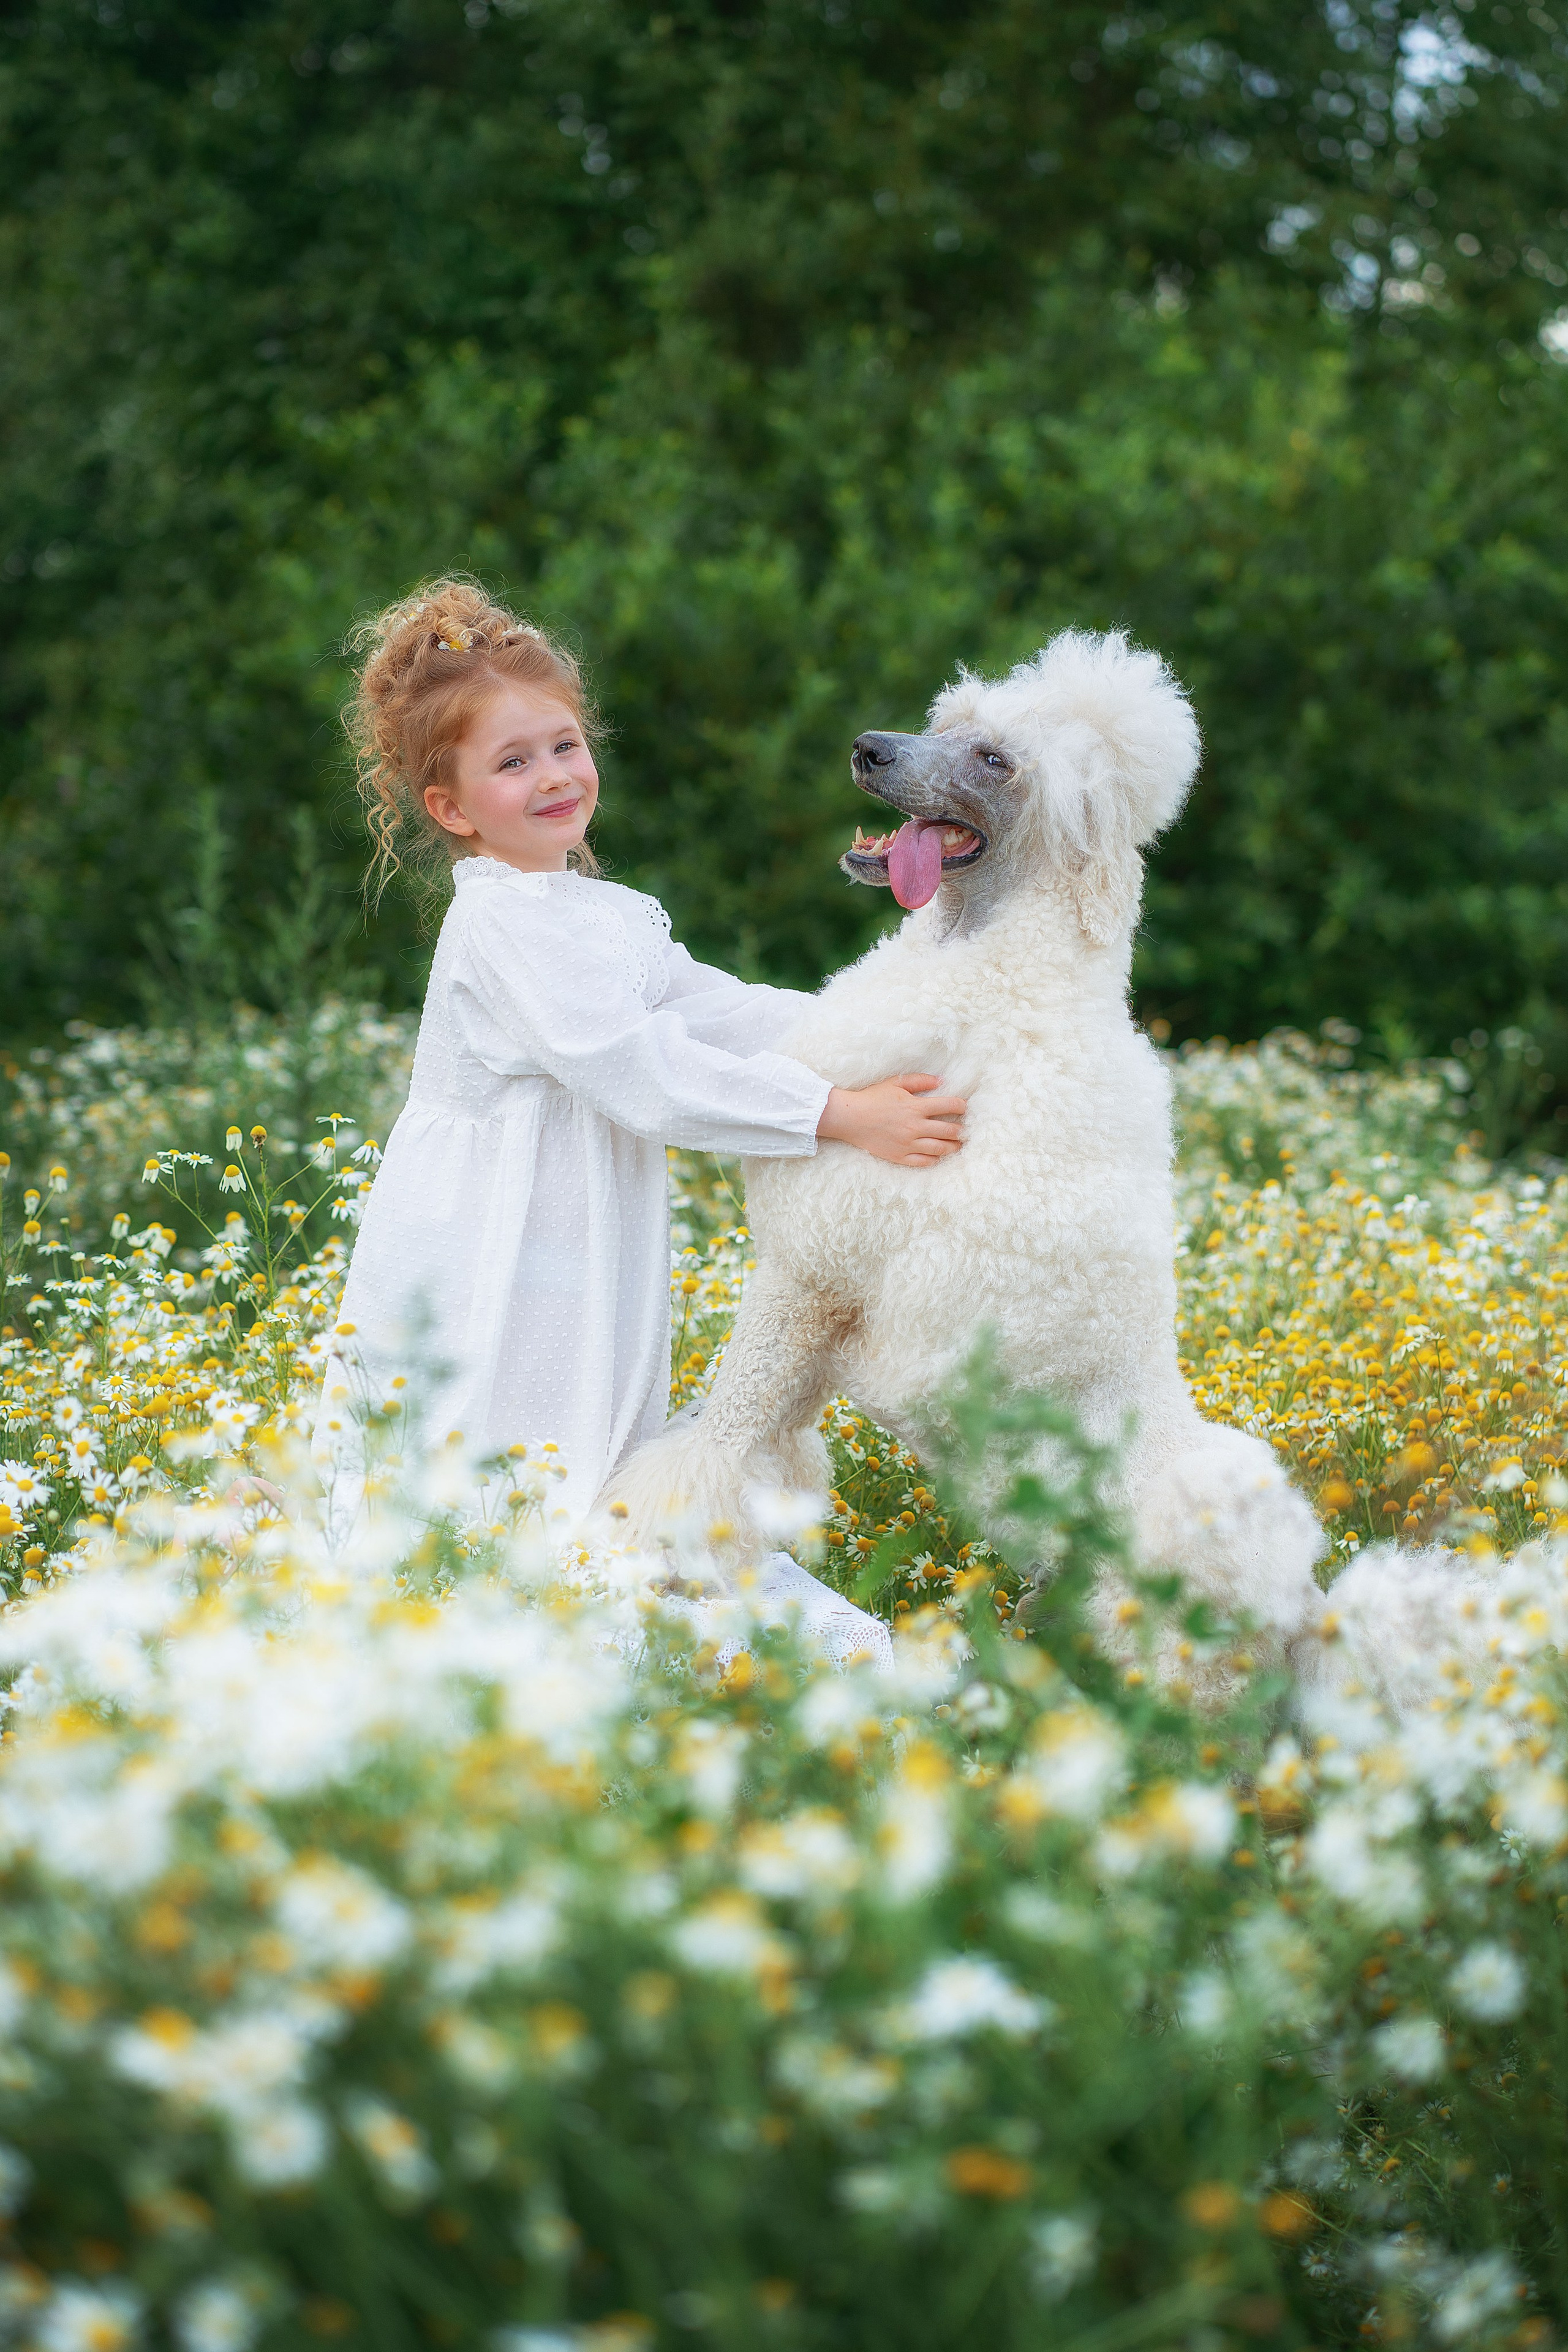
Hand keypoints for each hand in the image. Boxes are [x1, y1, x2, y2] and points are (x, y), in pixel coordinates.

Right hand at [817, 1072, 966, 1166]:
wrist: (850, 1118)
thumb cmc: (872, 1098)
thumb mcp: (896, 1082)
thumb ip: (920, 1080)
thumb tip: (941, 1081)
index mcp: (916, 1107)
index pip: (949, 1106)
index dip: (961, 1106)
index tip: (964, 1107)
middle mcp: (915, 1127)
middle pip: (949, 1130)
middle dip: (961, 1129)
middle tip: (965, 1129)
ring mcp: (908, 1144)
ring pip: (940, 1148)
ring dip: (953, 1147)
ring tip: (958, 1145)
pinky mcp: (900, 1156)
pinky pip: (924, 1162)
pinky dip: (935, 1159)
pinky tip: (939, 1155)